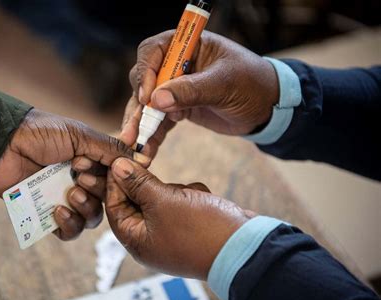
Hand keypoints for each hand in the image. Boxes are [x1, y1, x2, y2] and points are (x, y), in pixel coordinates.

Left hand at [0, 109, 149, 240]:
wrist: (3, 143)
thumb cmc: (41, 132)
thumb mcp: (80, 135)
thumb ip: (110, 149)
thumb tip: (141, 159)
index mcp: (92, 162)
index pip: (118, 180)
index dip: (118, 181)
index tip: (110, 171)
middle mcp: (82, 181)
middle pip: (107, 201)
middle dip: (98, 191)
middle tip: (79, 176)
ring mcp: (64, 198)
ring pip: (91, 218)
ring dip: (86, 209)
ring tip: (70, 194)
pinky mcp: (47, 214)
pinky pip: (68, 232)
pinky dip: (68, 226)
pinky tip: (57, 211)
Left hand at [105, 157, 255, 278]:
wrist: (245, 246)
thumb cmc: (201, 230)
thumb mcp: (164, 201)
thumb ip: (138, 183)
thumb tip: (117, 167)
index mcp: (136, 240)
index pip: (114, 205)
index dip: (115, 180)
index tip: (120, 157)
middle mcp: (150, 238)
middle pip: (137, 200)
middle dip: (151, 185)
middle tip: (157, 169)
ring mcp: (170, 232)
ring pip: (160, 197)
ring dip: (174, 190)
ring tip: (189, 197)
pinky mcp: (189, 224)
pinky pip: (180, 201)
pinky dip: (189, 195)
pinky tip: (202, 200)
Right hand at [121, 30, 278, 156]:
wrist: (268, 107)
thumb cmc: (253, 84)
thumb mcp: (225, 84)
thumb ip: (191, 90)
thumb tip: (157, 100)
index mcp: (188, 45)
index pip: (154, 51)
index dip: (146, 72)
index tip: (148, 97)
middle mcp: (176, 65)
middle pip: (144, 79)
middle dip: (138, 105)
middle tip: (134, 129)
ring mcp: (175, 88)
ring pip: (147, 104)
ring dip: (140, 124)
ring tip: (134, 145)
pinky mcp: (178, 109)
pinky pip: (160, 121)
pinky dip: (153, 136)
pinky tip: (146, 151)